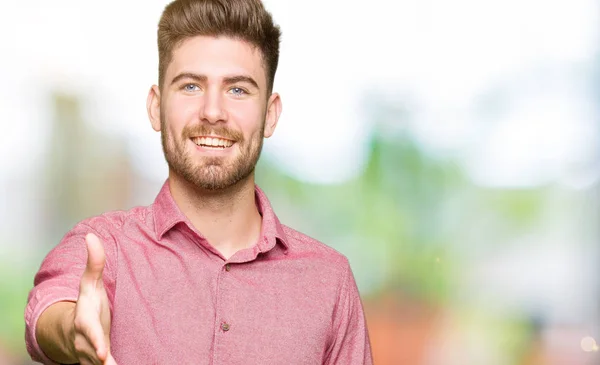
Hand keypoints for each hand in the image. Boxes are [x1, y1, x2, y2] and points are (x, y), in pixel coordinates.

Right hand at [69, 233, 116, 364]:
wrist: (73, 330)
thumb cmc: (86, 304)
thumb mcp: (89, 284)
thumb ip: (94, 262)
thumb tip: (91, 236)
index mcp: (84, 322)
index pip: (89, 332)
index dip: (95, 341)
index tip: (103, 352)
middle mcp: (85, 343)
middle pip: (93, 357)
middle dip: (103, 363)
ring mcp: (90, 357)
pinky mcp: (98, 363)